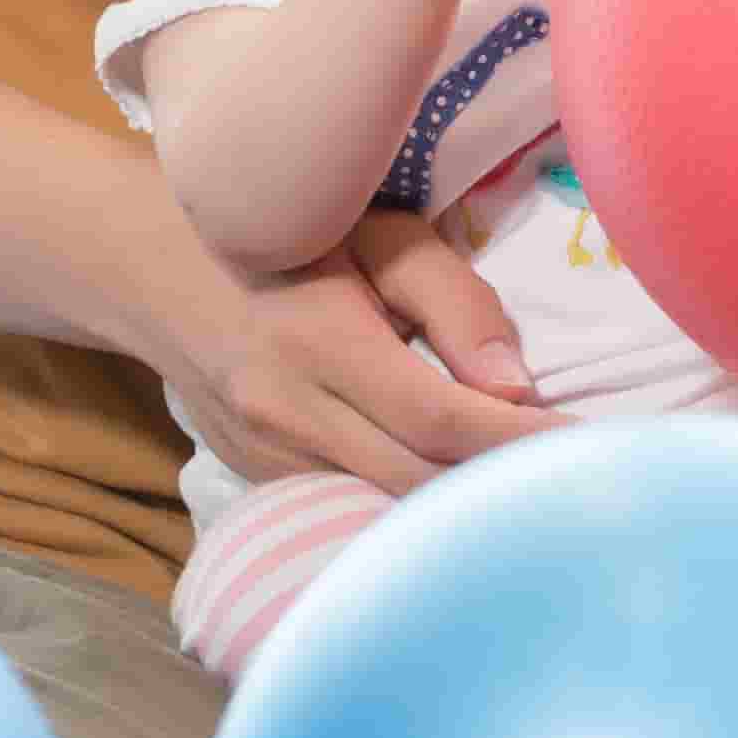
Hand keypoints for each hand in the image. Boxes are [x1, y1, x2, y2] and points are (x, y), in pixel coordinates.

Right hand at [158, 224, 545, 496]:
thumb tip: (517, 388)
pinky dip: (407, 507)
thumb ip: (452, 303)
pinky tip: (455, 495)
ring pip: (382, 508)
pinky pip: (346, 506)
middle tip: (578, 481)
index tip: (591, 447)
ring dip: (459, 507)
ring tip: (530, 492)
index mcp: (320, 340)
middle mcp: (287, 411)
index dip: (521, 443)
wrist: (146, 261)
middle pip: (417, 481)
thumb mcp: (376, 232)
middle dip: (502, 487)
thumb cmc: (284, 229)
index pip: (441, 420)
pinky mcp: (256, 478)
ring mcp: (264, 457)